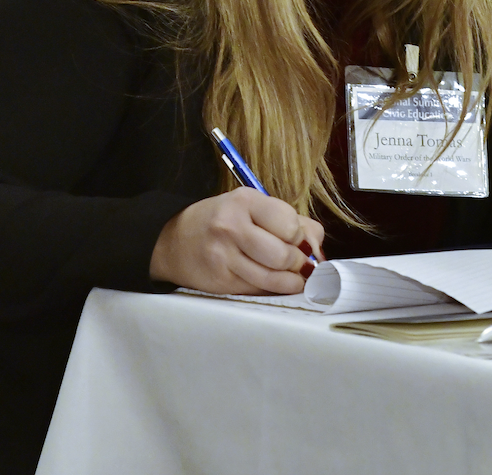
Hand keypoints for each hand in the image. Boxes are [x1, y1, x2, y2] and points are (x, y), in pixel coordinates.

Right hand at [149, 189, 325, 295]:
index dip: (301, 236)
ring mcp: (224, 256)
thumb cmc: (220, 221)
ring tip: (295, 278)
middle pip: (284, 255)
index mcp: (244, 201)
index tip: (301, 241)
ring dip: (292, 282)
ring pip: (274, 279)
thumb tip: (318, 249)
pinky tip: (275, 284)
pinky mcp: (221, 281)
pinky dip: (274, 290)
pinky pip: (259, 291)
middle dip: (300, 263)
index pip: (289, 223)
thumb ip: (289, 221)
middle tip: (301, 264)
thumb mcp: (251, 207)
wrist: (173, 240)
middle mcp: (232, 226)